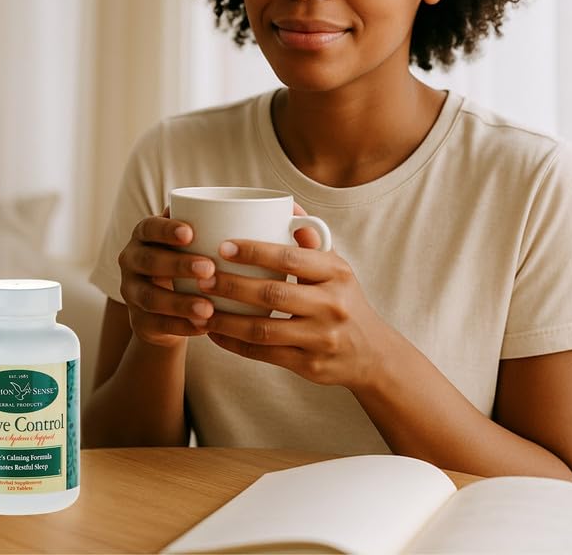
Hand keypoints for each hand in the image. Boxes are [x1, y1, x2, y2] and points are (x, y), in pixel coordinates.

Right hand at [118, 209, 215, 347]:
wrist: (167, 307)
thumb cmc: (188, 261)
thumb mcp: (194, 243)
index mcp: (144, 235)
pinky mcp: (138, 322)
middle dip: (178, 264)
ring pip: (150, 298)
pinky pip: (157, 325)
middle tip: (210, 268)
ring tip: (209, 308)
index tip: (191, 233)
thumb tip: (252, 208)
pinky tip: (203, 326)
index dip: (166, 230)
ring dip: (180, 303)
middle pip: (149, 261)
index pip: (149, 227)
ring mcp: (131, 293)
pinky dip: (181, 326)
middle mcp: (131, 260)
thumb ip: (209, 226)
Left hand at [197, 236, 388, 390]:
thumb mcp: (336, 268)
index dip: (254, 252)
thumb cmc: (343, 299)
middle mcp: (332, 305)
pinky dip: (235, 344)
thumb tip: (286, 206)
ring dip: (226, 319)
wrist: (371, 353)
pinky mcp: (310, 365)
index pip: (290, 258)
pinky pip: (264, 354)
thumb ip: (311, 240)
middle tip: (203, 277)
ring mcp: (321, 338)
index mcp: (336, 272)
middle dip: (232, 285)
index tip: (223, 247)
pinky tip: (215, 333)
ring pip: (263, 329)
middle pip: (272, 294)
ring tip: (200, 308)